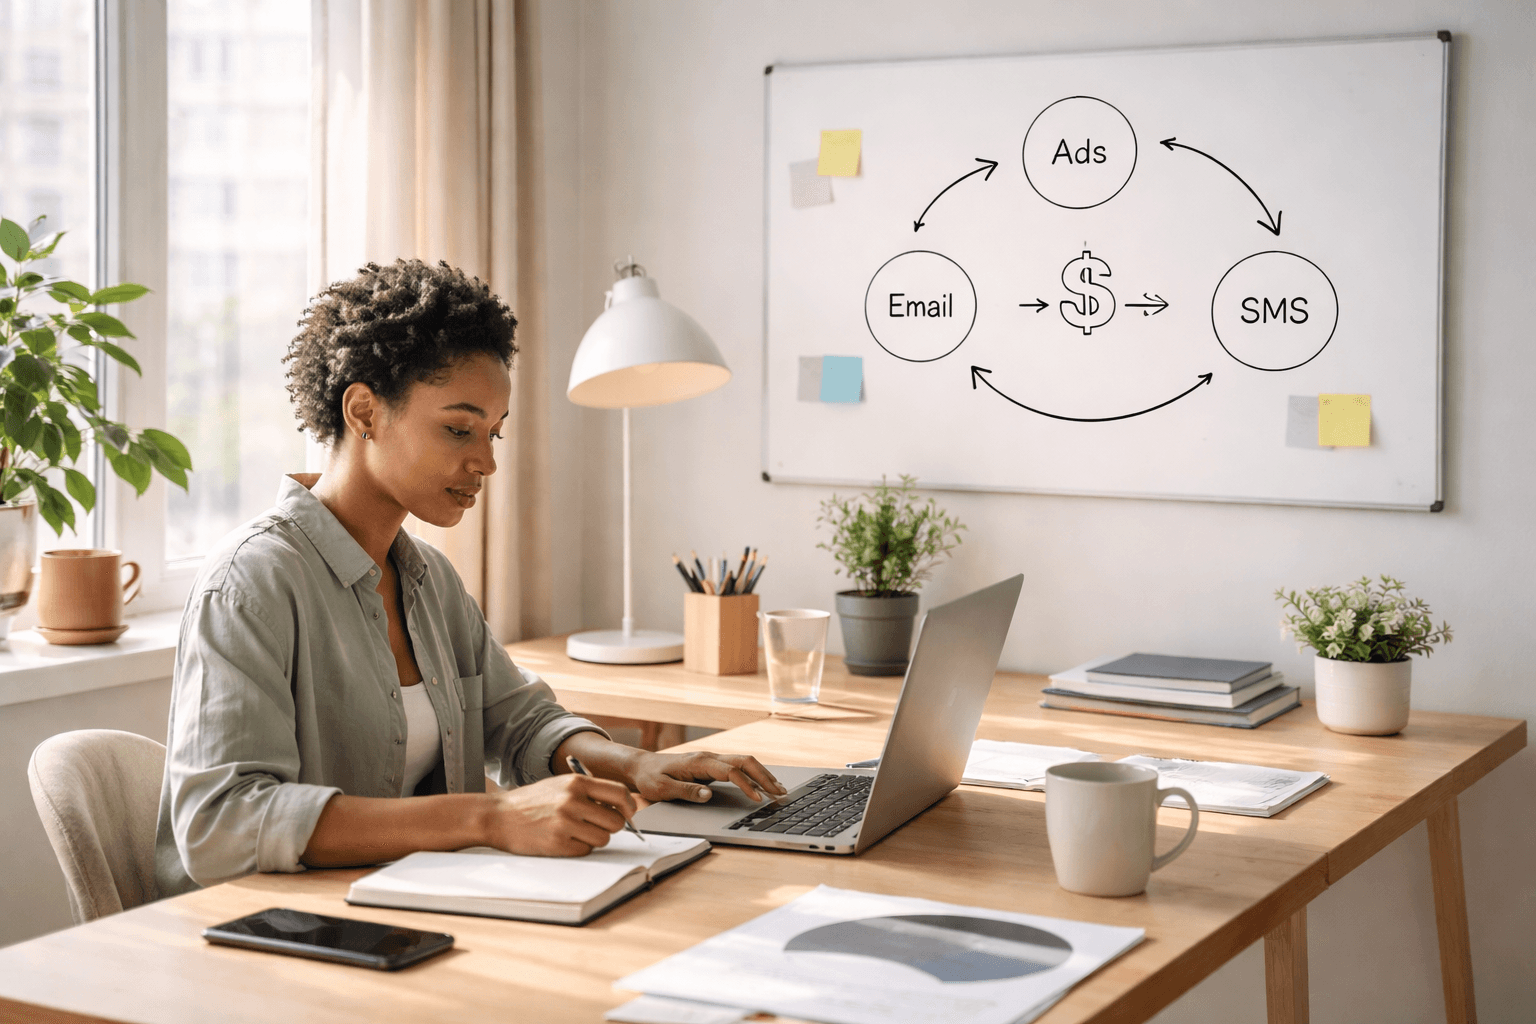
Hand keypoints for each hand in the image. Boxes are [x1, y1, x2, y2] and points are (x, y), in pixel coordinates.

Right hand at [480, 773, 636, 856]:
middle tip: (596, 825)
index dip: (628, 807)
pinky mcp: (557, 844)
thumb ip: (588, 791)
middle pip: (615, 822)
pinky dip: (579, 848)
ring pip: (603, 838)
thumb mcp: (559, 785)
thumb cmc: (531, 801)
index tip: (628, 814)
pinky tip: (564, 840)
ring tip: (576, 832)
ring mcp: (565, 823)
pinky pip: (585, 851)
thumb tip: (621, 807)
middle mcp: (573, 801)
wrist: (497, 816)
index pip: (619, 794)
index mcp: (576, 783)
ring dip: (594, 839)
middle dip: (610, 826)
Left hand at [628, 751, 787, 804]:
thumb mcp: (663, 789)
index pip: (731, 771)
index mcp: (699, 762)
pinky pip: (738, 766)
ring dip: (763, 774)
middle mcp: (709, 757)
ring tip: (779, 789)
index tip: (759, 799)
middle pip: (745, 761)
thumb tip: (708, 795)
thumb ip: (686, 791)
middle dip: (765, 777)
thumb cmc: (651, 778)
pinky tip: (763, 784)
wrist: (641, 766)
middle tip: (780, 794)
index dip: (747, 785)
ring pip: (745, 761)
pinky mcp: (712, 765)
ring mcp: (712, 759)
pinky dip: (754, 774)